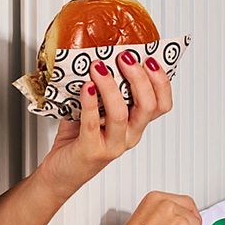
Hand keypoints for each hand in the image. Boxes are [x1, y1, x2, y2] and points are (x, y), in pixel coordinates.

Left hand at [38, 53, 172, 199]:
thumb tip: (101, 54)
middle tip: (125, 57)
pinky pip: (92, 124)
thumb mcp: (98, 110)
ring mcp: (112, 146)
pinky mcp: (92, 151)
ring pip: (121, 114)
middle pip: (148, 106)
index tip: (151, 59)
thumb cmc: (79, 138)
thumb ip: (104, 89)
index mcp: (135, 124)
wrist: (61, 171)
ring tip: (98, 68)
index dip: (162, 82)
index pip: (162, 105)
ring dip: (110, 87)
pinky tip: (85, 87)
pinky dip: (89, 103)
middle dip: (139, 78)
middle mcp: (129, 136)